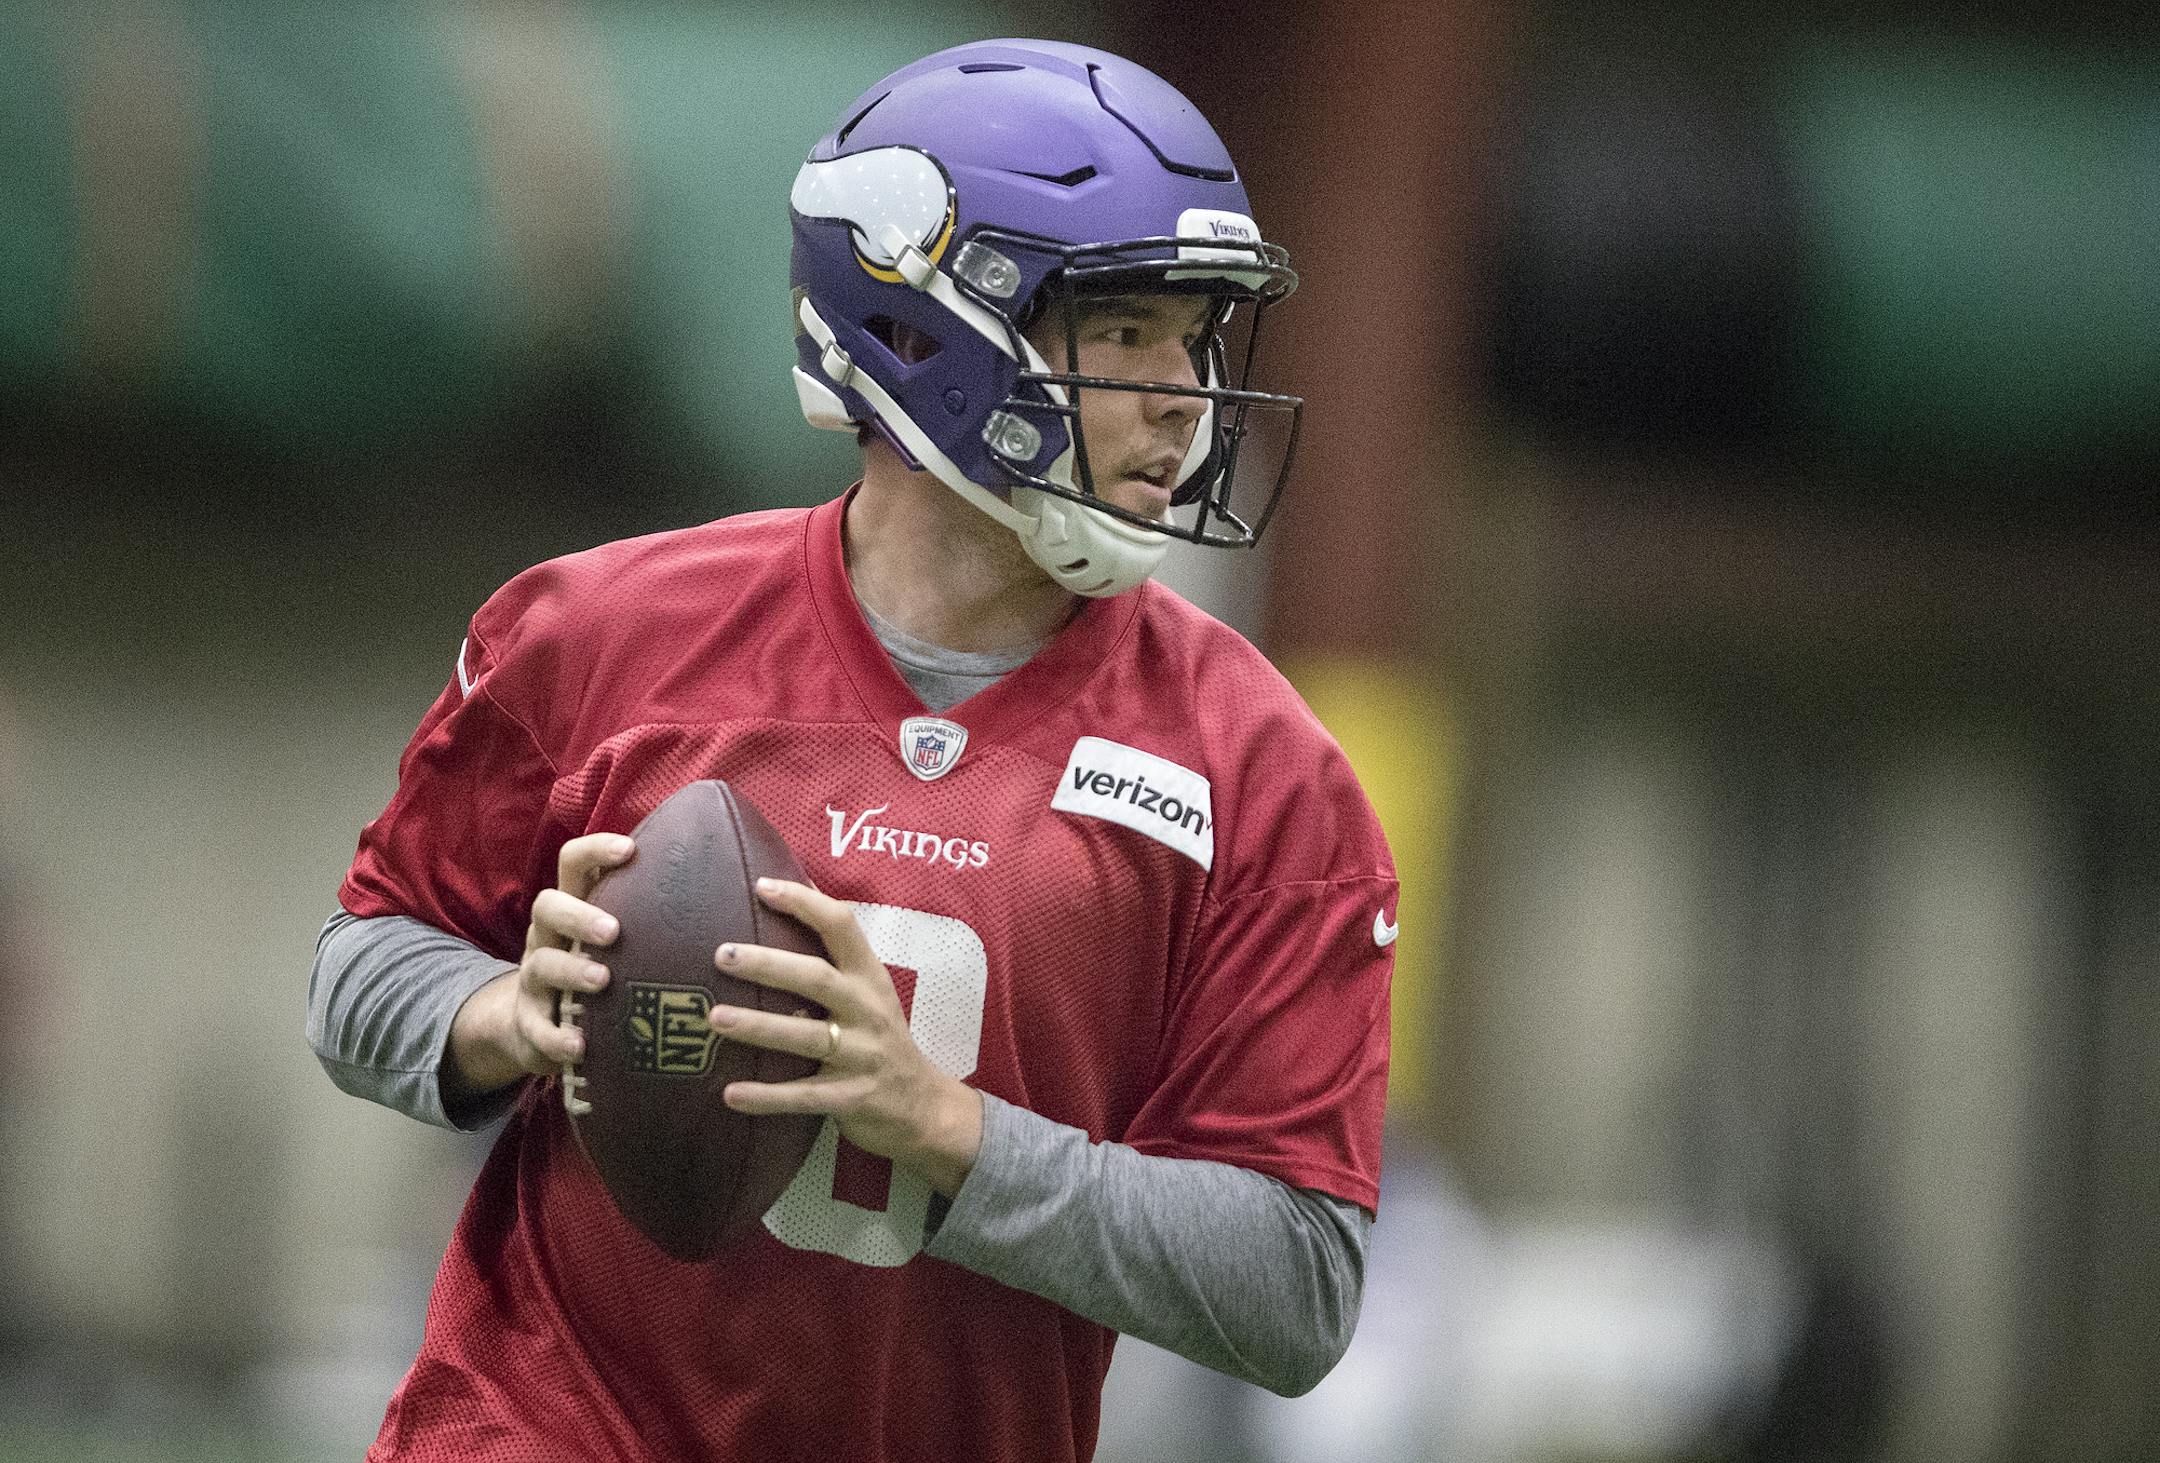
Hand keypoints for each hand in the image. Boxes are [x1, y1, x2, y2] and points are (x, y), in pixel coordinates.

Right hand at [444, 831, 634, 1102]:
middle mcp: (548, 936)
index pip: (573, 863)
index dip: (596, 850)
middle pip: (548, 907)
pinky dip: (557, 1037)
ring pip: (542, 965)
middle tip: (614, 931)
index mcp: (571, 908)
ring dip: (572, 971)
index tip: (630, 850)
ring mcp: (534, 979)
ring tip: (603, 980)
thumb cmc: (599, 969)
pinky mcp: (530, 1023)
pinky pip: (537, 1029)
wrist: (539, 1026)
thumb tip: (732, 888)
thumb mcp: (616, 940)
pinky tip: (579, 1045)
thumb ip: (653, 915)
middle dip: (579, 915)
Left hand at [709, 878, 983, 1196]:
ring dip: (759, 1027)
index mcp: (869, 977)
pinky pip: (804, 1097)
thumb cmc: (881, 1039)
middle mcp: (868, 1010)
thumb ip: (835, 954)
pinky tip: (731, 1094)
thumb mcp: (869, 991)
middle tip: (722, 954)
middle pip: (817, 979)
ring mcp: (862, 1056)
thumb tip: (791, 890)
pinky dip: (767, 1096)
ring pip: (807, 1038)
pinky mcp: (852, 1098)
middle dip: (769, 965)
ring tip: (715, 1018)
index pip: (842, 926)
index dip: (804, 903)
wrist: (924, 1106)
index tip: (762, 886)